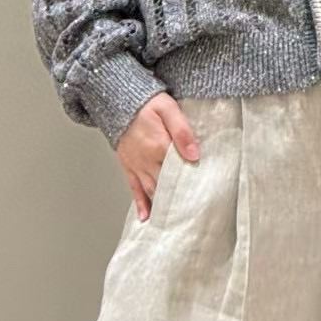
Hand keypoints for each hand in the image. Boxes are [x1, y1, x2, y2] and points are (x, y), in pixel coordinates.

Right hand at [116, 92, 199, 221]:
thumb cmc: (146, 101)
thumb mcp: (167, 108)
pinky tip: (146, 217)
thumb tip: (194, 155)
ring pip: (151, 190)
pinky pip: (134, 188)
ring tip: (173, 221)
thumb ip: (182, 131)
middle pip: (166, 185)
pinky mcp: (127, 165)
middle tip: (192, 216)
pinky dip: (140, 203)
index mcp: (159, 147)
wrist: (117, 98)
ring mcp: (136, 165)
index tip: (203, 198)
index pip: (180, 171)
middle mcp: (147, 160)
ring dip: (162, 205)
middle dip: (178, 199)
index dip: (191, 184)